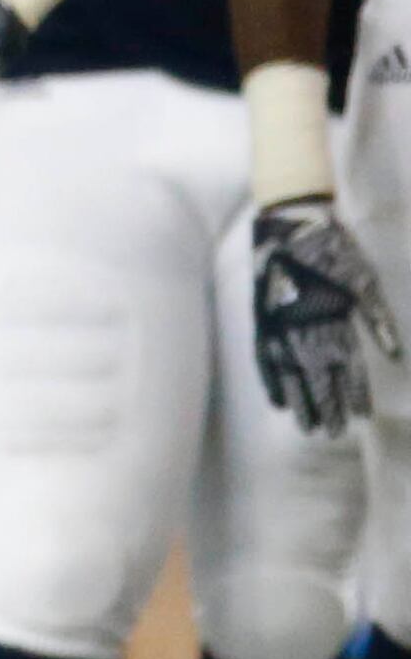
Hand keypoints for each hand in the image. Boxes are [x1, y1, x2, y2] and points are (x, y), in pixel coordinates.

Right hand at [250, 199, 399, 435]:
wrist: (291, 224)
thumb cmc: (335, 250)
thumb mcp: (366, 282)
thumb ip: (379, 321)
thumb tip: (396, 357)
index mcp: (335, 318)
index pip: (348, 367)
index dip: (355, 394)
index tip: (362, 418)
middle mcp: (305, 327)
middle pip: (318, 377)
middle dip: (328, 406)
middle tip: (333, 434)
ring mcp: (280, 325)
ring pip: (291, 373)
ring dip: (301, 402)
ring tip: (309, 428)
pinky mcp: (262, 319)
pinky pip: (264, 359)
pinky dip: (271, 381)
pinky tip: (277, 402)